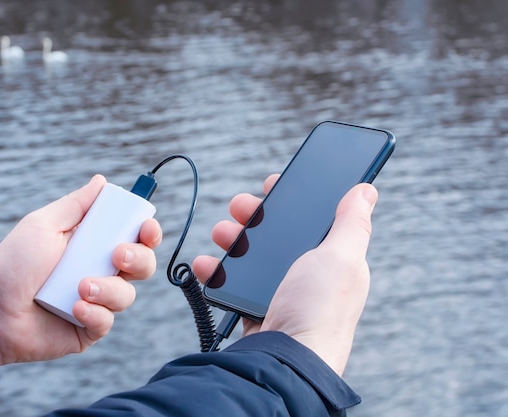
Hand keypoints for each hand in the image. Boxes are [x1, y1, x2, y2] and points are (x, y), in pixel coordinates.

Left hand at [0, 175, 161, 368]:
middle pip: (143, 264)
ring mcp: (96, 302)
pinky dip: (94, 313)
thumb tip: (101, 182)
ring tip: (79, 287)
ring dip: (108, 289)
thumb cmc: (13, 264)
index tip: (146, 227)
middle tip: (117, 255)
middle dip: (139, 258)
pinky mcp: (88, 329)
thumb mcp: (44, 225)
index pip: (135, 237)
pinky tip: (74, 308)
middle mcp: (101, 272)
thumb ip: (75, 204)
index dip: (148, 231)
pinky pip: (107, 321)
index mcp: (94, 245)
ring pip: (127, 295)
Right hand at [193, 175, 376, 375]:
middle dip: (255, 215)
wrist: (286, 360)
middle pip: (278, 233)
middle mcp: (309, 274)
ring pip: (253, 255)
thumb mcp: (341, 258)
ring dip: (233, 238)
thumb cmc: (319, 310)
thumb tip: (366, 190)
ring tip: (221, 232)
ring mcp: (282, 291)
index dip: (293, 198)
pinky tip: (207, 264)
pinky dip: (218, 272)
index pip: (313, 218)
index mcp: (334, 259)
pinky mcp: (258, 308)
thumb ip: (351, 223)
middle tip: (240, 207)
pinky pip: (234, 283)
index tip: (273, 185)